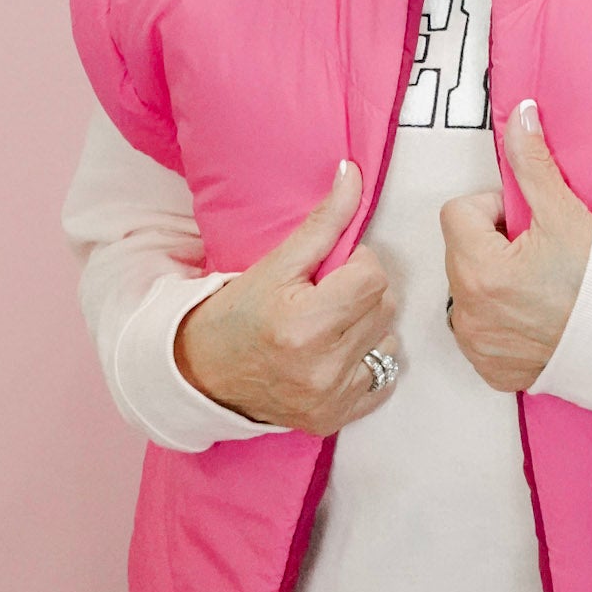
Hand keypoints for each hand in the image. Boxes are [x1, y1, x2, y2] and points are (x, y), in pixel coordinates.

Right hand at [173, 160, 399, 435]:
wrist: (202, 373)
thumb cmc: (238, 313)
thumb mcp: (276, 263)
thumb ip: (323, 221)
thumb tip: (353, 173)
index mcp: (305, 324)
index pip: (374, 276)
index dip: (357, 265)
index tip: (331, 271)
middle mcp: (322, 367)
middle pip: (385, 306)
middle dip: (363, 293)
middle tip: (326, 296)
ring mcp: (331, 398)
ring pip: (389, 341)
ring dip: (368, 328)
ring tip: (329, 326)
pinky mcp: (336, 418)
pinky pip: (385, 378)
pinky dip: (366, 362)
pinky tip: (334, 355)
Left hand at [439, 99, 591, 393]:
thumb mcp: (566, 214)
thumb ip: (532, 162)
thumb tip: (520, 115)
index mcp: (478, 269)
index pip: (459, 213)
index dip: (495, 210)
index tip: (529, 224)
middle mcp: (468, 313)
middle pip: (462, 252)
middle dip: (493, 245)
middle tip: (540, 254)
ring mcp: (479, 346)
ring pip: (468, 291)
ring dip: (493, 282)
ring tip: (540, 286)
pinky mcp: (492, 370)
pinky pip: (481, 332)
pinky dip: (502, 321)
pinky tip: (538, 317)